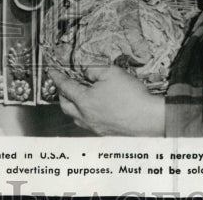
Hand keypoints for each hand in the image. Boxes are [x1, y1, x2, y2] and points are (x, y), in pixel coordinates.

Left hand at [50, 65, 164, 135]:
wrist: (150, 119)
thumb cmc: (131, 96)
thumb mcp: (111, 72)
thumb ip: (93, 69)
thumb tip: (84, 71)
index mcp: (85, 102)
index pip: (65, 87)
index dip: (57, 77)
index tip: (52, 72)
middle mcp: (87, 117)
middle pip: (65, 106)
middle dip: (61, 93)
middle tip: (64, 83)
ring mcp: (96, 127)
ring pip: (75, 117)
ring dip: (72, 106)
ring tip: (76, 96)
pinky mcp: (105, 133)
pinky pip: (87, 124)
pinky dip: (84, 114)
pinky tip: (93, 109)